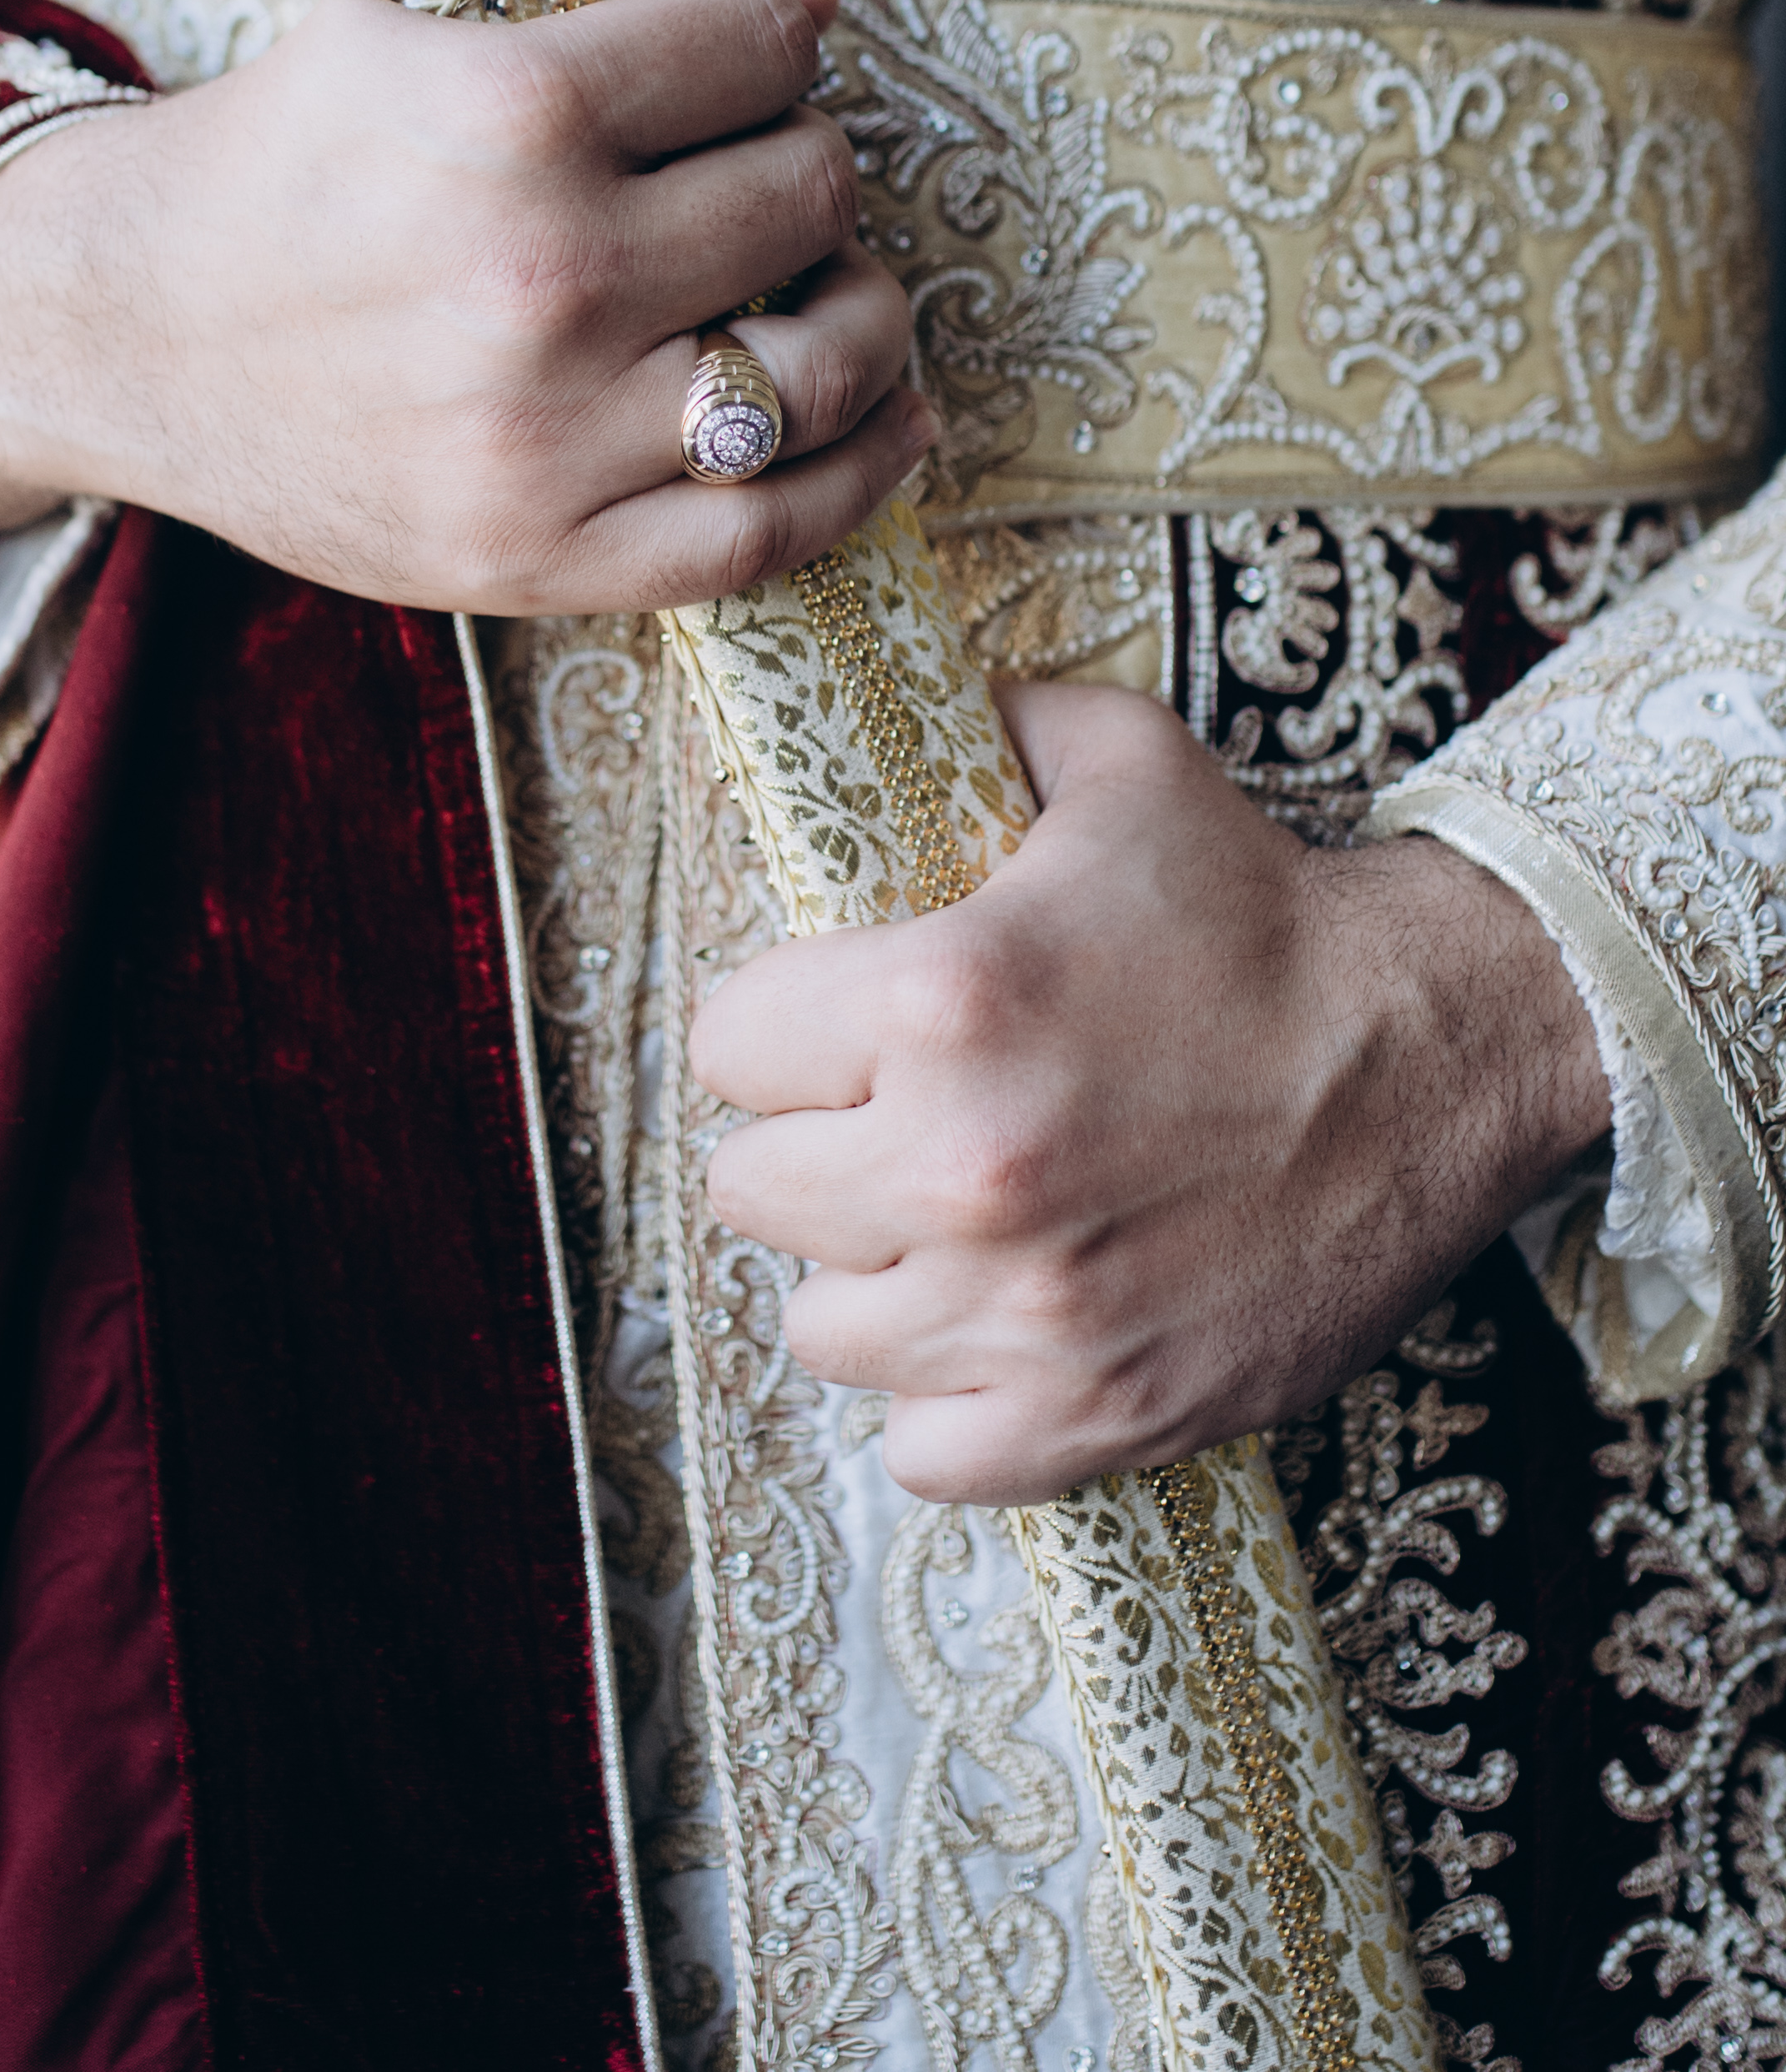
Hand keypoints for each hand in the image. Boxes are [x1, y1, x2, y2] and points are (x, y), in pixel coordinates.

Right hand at [0, 0, 930, 609]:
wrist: (120, 331)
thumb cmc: (278, 165)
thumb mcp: (398, 15)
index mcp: (511, 112)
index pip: (760, 49)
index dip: (777, 32)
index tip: (762, 47)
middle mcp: (547, 273)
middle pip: (809, 193)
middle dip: (803, 162)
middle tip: (764, 167)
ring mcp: (554, 432)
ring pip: (826, 361)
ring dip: (862, 310)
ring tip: (832, 287)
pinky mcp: (548, 555)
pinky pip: (775, 530)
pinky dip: (860, 472)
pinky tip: (885, 417)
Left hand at [691, 678, 1609, 1505]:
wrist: (1440, 1050)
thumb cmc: (1266, 911)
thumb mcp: (1118, 764)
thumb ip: (983, 725)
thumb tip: (906, 715)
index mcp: (941, 1001)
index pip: (726, 1046)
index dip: (780, 1028)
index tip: (837, 1029)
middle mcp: (963, 1167)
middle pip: (752, 1190)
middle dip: (813, 1145)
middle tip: (895, 1120)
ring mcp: (1027, 1312)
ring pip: (824, 1328)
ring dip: (873, 1274)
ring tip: (949, 1223)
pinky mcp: (1097, 1414)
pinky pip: (927, 1452)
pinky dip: (948, 1400)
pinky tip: (1000, 1324)